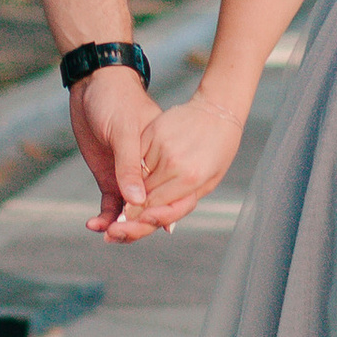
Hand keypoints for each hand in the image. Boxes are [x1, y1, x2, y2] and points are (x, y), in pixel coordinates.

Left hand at [66, 64, 155, 238]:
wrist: (92, 85)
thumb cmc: (115, 99)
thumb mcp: (123, 130)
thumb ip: (130, 165)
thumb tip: (136, 201)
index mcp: (160, 157)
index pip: (162, 192)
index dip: (156, 212)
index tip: (148, 227)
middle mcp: (147, 170)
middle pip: (147, 206)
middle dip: (137, 224)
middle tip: (121, 235)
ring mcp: (128, 175)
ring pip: (129, 210)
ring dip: (120, 224)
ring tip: (108, 235)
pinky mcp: (110, 176)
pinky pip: (110, 204)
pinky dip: (105, 216)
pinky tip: (96, 225)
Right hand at [123, 84, 247, 232]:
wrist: (219, 109)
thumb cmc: (220, 149)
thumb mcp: (209, 180)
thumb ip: (183, 202)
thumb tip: (165, 226)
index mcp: (190, 177)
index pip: (156, 205)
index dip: (140, 219)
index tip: (126, 227)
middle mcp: (173, 161)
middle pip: (143, 193)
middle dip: (130, 211)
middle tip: (116, 226)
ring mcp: (161, 144)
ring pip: (138, 175)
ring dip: (132, 190)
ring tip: (125, 204)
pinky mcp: (153, 130)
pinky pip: (138, 156)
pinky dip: (135, 168)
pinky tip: (135, 175)